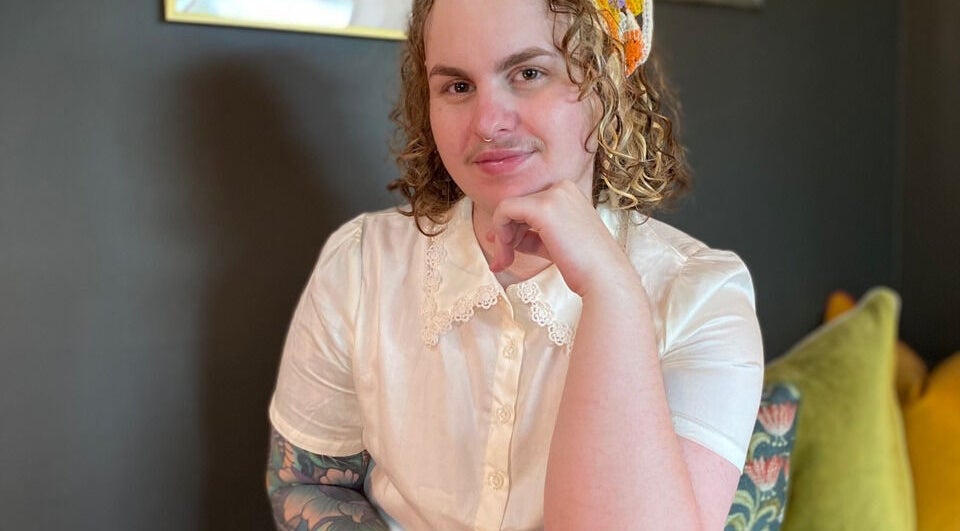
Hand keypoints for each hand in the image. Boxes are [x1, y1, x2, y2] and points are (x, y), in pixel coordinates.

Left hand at [485, 181, 635, 294]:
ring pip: (508, 208)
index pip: (529, 205)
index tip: (506, 250)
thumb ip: (530, 235)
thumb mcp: (554, 243)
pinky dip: (500, 231)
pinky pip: (504, 210)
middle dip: (504, 234)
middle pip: (517, 206)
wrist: (603, 278)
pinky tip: (507, 251)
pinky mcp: (542, 207)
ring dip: (501, 238)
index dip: (514, 227)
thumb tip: (497, 235)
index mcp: (568, 192)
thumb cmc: (583, 267)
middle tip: (501, 262)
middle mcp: (561, 187)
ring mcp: (553, 195)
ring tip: (504, 262)